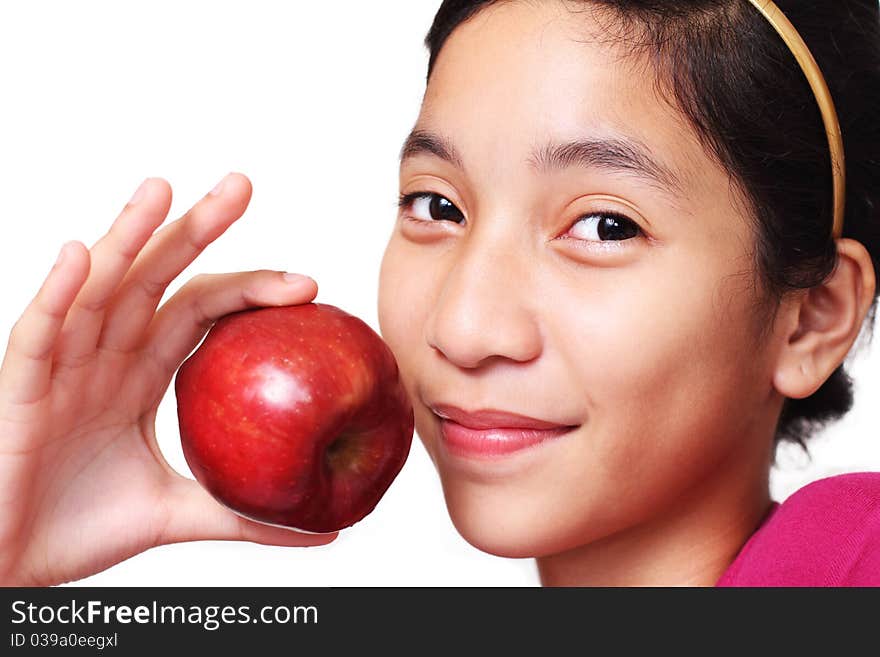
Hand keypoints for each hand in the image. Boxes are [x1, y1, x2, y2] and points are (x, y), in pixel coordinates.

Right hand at [0, 173, 336, 585]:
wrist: (13, 567)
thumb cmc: (82, 529)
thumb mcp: (180, 513)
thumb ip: (246, 514)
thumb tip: (329, 527)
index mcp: (140, 375)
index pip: (199, 311)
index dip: (247, 289)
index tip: (307, 283)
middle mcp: (104, 359)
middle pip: (155, 279)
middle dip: (194, 229)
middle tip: (242, 184)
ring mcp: (61, 369)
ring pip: (97, 290)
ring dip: (128, 238)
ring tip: (163, 189)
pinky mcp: (19, 392)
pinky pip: (37, 336)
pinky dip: (56, 295)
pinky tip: (80, 255)